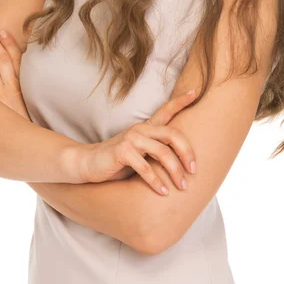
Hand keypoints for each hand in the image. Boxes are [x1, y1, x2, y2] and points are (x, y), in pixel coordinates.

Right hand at [78, 88, 198, 195]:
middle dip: (187, 153)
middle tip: (193, 171)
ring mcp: (131, 139)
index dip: (181, 101)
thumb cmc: (117, 161)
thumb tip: (182, 165)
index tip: (196, 92)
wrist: (88, 163)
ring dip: (175, 172)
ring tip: (182, 187)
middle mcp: (141, 130)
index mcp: (146, 128)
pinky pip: (146, 167)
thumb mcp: (140, 153)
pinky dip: (156, 181)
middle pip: (173, 135)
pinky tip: (163, 192)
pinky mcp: (122, 152)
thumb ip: (156, 152)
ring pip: (163, 153)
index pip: (166, 110)